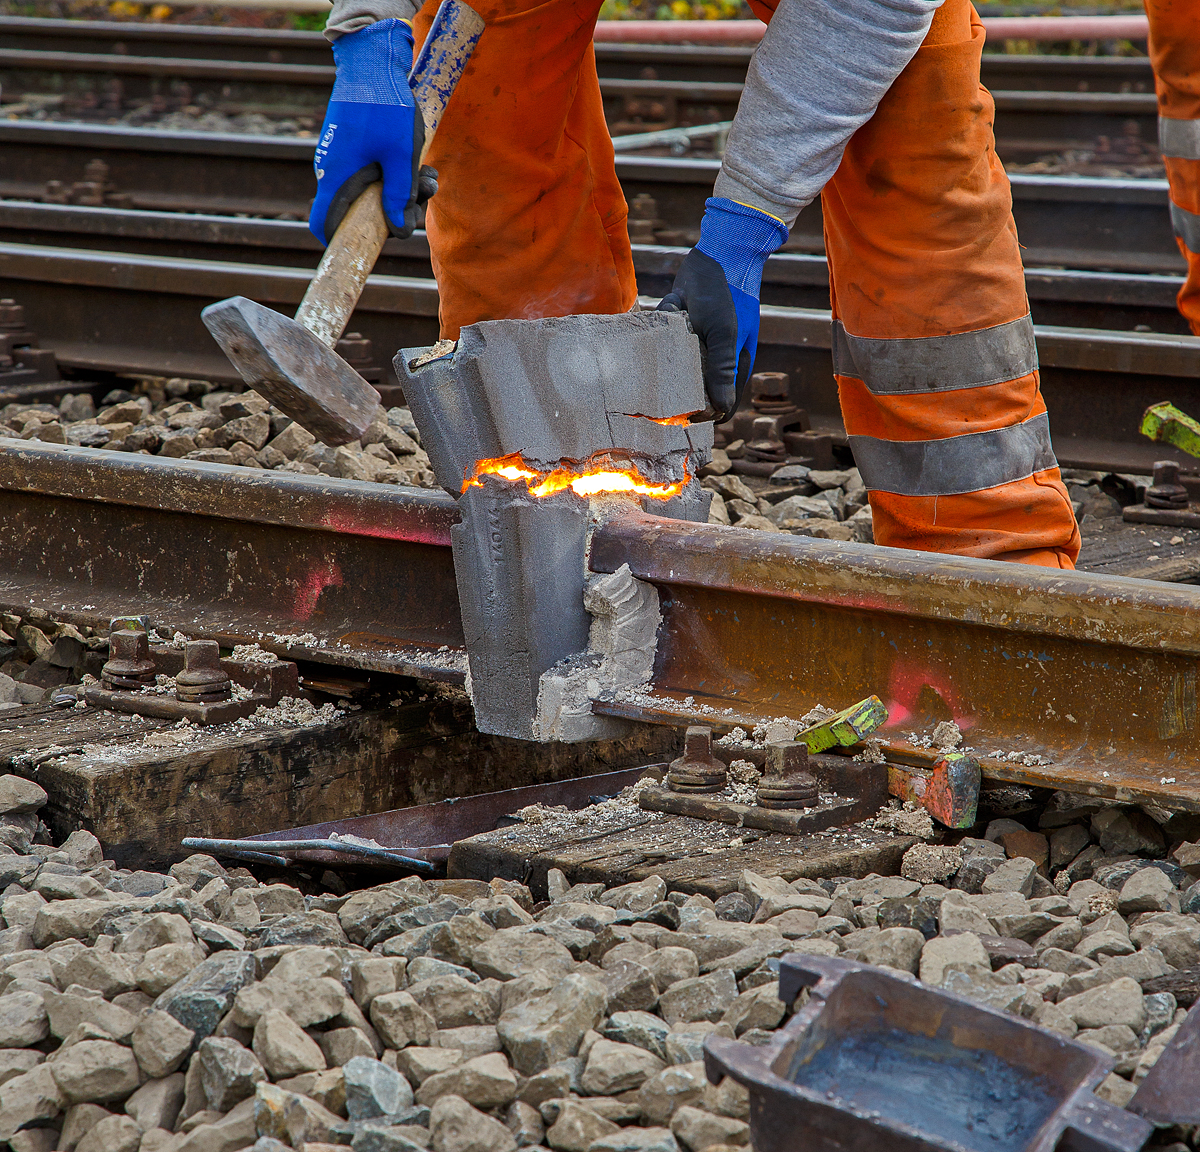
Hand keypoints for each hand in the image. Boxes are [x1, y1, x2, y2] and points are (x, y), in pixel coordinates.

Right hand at [309, 19, 433, 244]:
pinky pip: (372, 172)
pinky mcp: (352, 147)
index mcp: (337, 177)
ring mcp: (341, 158)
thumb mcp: (401, 158)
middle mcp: (332, 170)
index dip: (338, 242)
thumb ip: (400, 196)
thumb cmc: (386, 108)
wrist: (372, 62)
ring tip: (429, 175)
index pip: (322, 223)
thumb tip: (400, 232)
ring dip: (402, 191)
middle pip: (359, 211)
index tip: (363, 248)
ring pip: (371, 191)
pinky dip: (395, 173)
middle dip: (395, 212)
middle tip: (425, 197)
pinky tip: (421, 163)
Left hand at [658, 198, 787, 421]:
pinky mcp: (683, 329)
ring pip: (677, 367)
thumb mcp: (724, 335)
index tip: (683, 414)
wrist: (720, 254)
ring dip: (669, 356)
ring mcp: (700, 344)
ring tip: (672, 338)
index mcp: (735, 366)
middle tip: (662, 382)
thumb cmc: (727, 296)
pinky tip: (674, 311)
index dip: (705, 414)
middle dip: (679, 385)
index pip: (722, 405)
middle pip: (696, 389)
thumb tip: (721, 412)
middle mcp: (717, 359)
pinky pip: (668, 341)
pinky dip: (666, 330)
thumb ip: (722, 371)